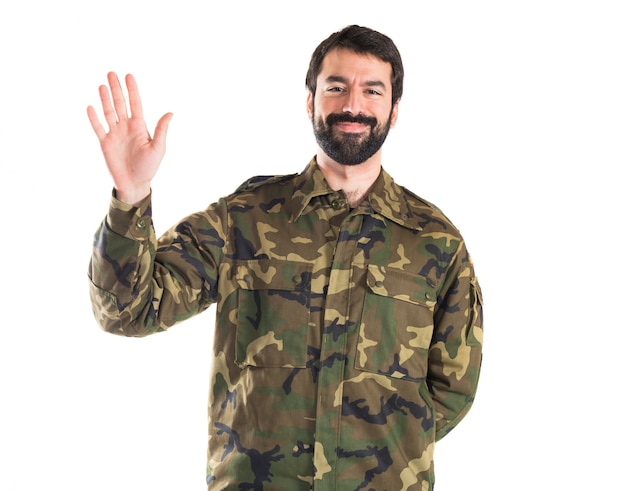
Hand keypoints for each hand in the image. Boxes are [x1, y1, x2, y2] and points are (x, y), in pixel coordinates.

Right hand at [87, 72, 172, 204]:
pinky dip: (94, 118)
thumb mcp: (158, 148)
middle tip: (111, 73)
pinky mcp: (105, 143)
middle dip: (116, 89)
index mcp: (139, 127)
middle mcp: (126, 127)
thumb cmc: (149, 167)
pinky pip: (98, 127)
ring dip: (105, 99)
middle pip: (120, 103)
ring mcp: (114, 134)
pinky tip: (90, 106)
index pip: (135, 103)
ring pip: (108, 112)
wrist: (135, 183)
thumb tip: (170, 113)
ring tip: (102, 85)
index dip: (132, 90)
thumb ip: (161, 130)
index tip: (129, 76)